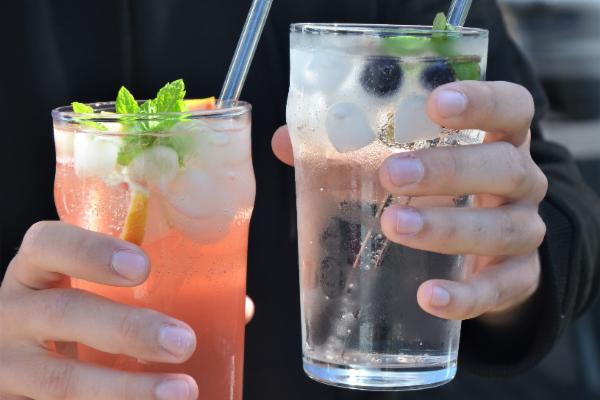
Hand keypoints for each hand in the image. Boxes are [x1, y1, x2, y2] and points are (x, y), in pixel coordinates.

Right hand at [0, 222, 200, 399]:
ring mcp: (7, 364)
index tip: (142, 266)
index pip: (48, 244)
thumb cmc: (77, 319)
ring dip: (126, 388)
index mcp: (34, 272)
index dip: (91, 251)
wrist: (21, 364)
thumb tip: (240, 308)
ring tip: (182, 391)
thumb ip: (159, 294)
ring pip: (58, 379)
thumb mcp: (95, 297)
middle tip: (184, 342)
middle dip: (127, 329)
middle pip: (62, 312)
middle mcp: (12, 313)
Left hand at [272, 81, 547, 324]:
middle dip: (448, 170)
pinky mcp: (518, 278)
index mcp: (496, 140)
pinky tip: (429, 297)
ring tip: (395, 226)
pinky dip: (467, 295)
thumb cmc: (434, 191)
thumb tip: (285, 141)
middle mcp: (520, 181)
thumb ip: (347, 150)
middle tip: (392, 175)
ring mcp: (523, 230)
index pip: (510, 107)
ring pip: (505, 228)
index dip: (482, 101)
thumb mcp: (403, 162)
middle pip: (505, 167)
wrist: (482, 249)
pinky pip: (502, 289)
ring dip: (449, 228)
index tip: (435, 103)